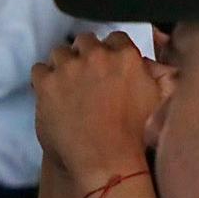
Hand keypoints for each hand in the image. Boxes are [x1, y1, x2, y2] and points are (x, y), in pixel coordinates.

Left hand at [31, 32, 167, 186]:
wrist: (106, 159)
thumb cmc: (134, 134)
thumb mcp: (158, 99)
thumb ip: (159, 75)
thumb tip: (154, 64)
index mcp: (125, 56)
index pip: (114, 38)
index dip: (109, 52)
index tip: (105, 67)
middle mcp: (96, 55)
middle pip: (84, 41)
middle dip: (84, 56)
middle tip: (85, 78)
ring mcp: (69, 68)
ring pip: (59, 53)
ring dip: (63, 66)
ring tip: (66, 88)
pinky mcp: (46, 83)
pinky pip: (39, 70)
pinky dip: (43, 80)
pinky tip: (51, 95)